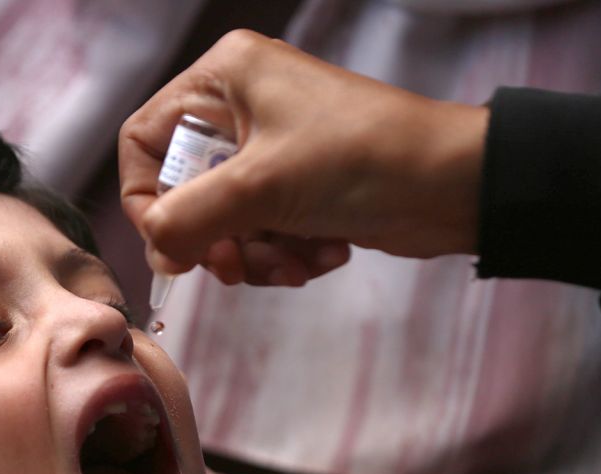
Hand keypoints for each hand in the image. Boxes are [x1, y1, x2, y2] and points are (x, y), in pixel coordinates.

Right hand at [119, 30, 487, 284]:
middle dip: (214, 238)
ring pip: (221, 221)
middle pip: (183, 190)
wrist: (456, 186)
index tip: (173, 244)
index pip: (144, 141)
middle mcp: (241, 106)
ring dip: (253, 255)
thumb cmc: (365, 158)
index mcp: (224, 78)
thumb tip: (155, 249)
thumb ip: (187, 220)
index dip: (148, 198)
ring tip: (292, 264)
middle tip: (236, 266)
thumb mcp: (260, 188)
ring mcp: (271, 148)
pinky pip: (259, 233)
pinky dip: (283, 254)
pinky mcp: (297, 185)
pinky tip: (321, 254)